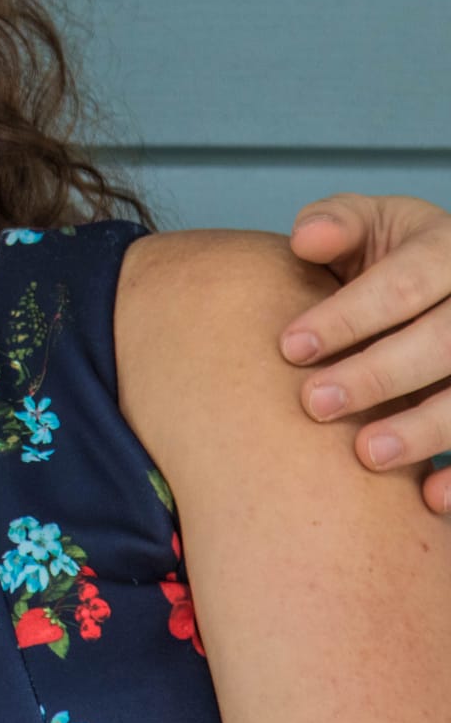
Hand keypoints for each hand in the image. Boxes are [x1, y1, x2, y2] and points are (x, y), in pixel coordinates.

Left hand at [280, 194, 450, 511]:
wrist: (438, 282)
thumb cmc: (387, 256)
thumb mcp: (368, 226)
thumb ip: (336, 224)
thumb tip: (306, 239)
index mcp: (449, 249)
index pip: (402, 285)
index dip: (347, 317)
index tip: (287, 348)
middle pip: (445, 342)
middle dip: (379, 376)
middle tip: (313, 404)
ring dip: (426, 429)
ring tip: (366, 454)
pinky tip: (430, 498)